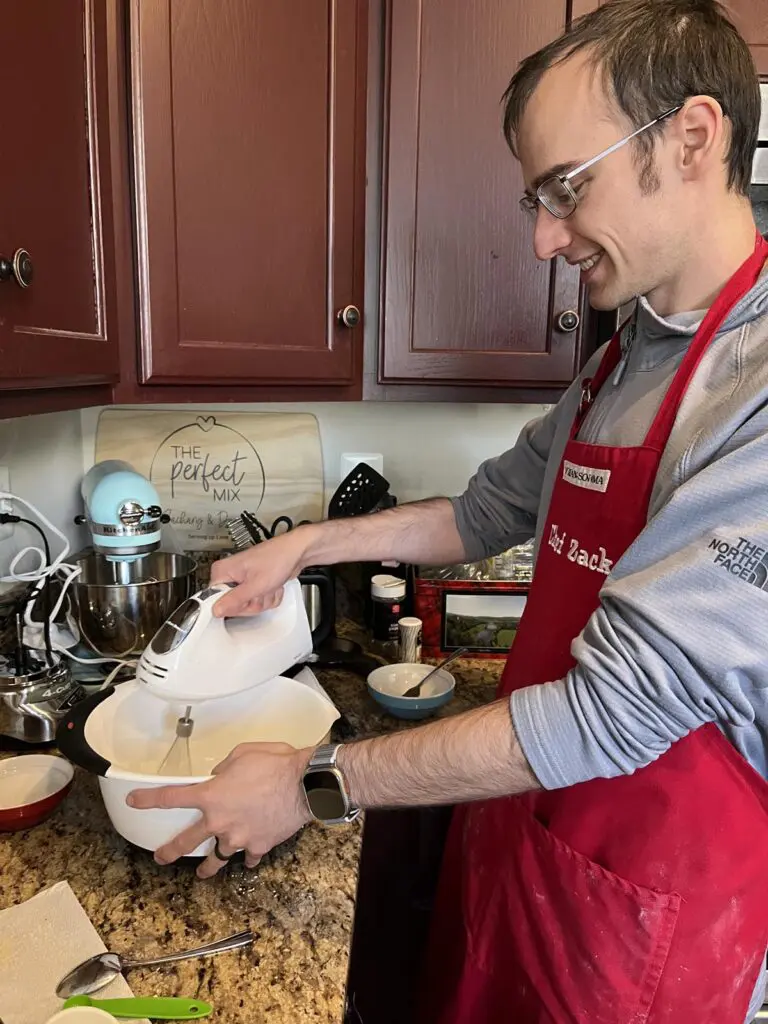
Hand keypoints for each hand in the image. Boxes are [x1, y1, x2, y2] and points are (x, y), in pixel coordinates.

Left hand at [126, 743, 313, 878]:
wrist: (305, 784)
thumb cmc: (275, 763)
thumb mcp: (243, 753)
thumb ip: (225, 767)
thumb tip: (220, 776)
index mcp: (211, 795)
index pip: (171, 797)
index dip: (149, 799)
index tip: (134, 801)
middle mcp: (219, 821)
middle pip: (186, 840)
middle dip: (170, 850)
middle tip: (160, 857)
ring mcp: (238, 837)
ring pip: (216, 858)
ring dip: (207, 866)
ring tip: (202, 872)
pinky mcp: (258, 846)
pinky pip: (249, 857)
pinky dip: (247, 857)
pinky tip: (248, 858)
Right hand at [210, 526, 313, 615]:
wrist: (296, 552)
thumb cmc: (278, 558)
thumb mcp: (255, 585)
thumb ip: (235, 600)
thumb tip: (216, 610)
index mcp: (222, 571)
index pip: (214, 600)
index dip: (231, 606)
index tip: (244, 601)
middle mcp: (230, 575)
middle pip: (233, 606)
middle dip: (252, 603)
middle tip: (260, 591)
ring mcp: (243, 580)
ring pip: (248, 605)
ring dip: (263, 599)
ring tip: (268, 585)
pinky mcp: (254, 584)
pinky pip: (258, 601)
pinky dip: (268, 596)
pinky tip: (272, 585)